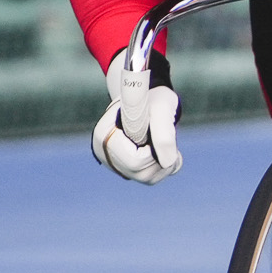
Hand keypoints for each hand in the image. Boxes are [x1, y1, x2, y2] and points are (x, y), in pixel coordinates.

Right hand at [91, 49, 181, 184]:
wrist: (148, 94)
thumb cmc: (155, 98)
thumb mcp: (162, 108)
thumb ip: (164, 134)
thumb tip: (168, 163)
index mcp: (103, 136)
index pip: (134, 161)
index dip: (154, 150)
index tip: (157, 129)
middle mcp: (103, 152)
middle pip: (138, 172)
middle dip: (160, 157)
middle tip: (166, 135)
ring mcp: (113, 160)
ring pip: (146, 177)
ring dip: (165, 162)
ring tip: (166, 139)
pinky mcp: (125, 165)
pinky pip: (149, 177)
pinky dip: (164, 166)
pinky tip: (166, 148)